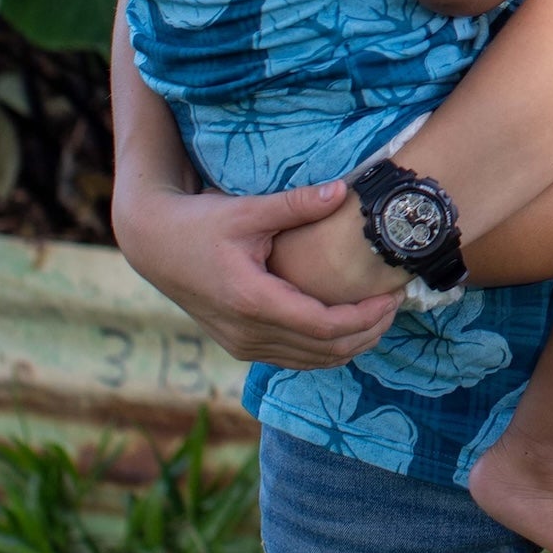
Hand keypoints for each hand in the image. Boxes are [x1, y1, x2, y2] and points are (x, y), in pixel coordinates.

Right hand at [112, 175, 398, 367]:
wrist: (155, 247)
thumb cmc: (201, 223)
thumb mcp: (247, 209)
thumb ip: (296, 204)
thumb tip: (342, 191)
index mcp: (253, 301)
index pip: (324, 327)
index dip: (365, 317)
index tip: (394, 297)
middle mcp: (248, 333)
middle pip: (324, 351)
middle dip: (368, 332)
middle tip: (397, 305)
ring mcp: (243, 344)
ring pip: (311, 361)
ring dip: (351, 345)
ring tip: (382, 315)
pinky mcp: (241, 345)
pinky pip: (294, 358)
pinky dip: (327, 348)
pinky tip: (349, 324)